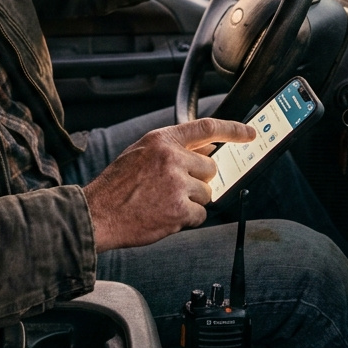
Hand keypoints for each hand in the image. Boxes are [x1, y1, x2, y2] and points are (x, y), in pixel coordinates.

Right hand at [82, 118, 256, 251]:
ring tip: (164, 202)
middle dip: (200, 179)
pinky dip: (187, 218)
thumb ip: (172, 149)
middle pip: (211, 167)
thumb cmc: (117, 186)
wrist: (97, 214)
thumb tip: (207, 149)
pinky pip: (200, 214)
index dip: (233, 130)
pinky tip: (165, 215)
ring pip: (207, 193)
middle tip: (176, 188)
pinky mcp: (180, 209)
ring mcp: (177, 183)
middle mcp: (171, 157)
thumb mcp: (141, 154)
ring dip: (192, 201)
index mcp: (161, 140)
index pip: (207, 128)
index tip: (249, 133)